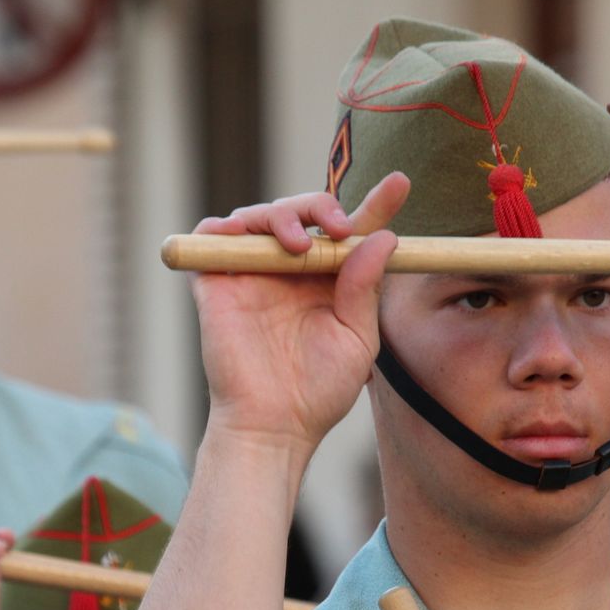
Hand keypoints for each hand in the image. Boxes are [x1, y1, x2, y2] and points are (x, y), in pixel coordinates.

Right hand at [191, 173, 409, 451]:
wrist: (275, 425)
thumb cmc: (319, 391)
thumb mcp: (358, 338)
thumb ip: (366, 287)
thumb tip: (382, 237)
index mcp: (328, 280)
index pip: (350, 231)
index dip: (374, 204)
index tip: (399, 184)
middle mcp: (290, 270)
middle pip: (302, 212)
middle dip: (321, 206)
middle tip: (338, 227)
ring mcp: (251, 273)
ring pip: (258, 217)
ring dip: (282, 216)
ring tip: (299, 244)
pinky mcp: (216, 283)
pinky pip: (210, 238)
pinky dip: (221, 226)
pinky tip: (242, 232)